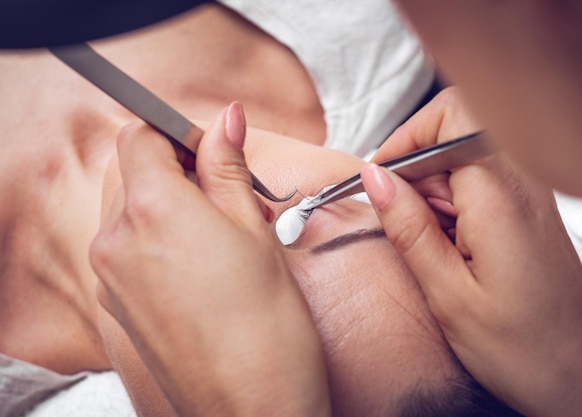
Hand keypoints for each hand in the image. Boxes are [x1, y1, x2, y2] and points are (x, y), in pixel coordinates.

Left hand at [90, 103, 329, 416]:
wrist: (251, 405)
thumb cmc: (264, 324)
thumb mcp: (253, 229)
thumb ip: (228, 167)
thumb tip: (225, 121)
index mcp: (152, 209)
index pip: (140, 135)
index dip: (177, 132)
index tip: (210, 146)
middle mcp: (117, 239)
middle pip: (131, 171)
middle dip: (176, 169)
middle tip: (225, 191)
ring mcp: (112, 275)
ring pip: (130, 210)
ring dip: (169, 205)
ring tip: (221, 231)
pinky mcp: (118, 304)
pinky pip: (128, 249)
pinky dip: (157, 240)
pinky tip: (202, 263)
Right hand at [363, 88, 581, 416]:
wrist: (579, 378)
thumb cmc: (525, 349)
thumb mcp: (447, 293)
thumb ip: (408, 226)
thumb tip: (375, 178)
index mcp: (500, 197)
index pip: (448, 117)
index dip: (406, 140)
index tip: (380, 179)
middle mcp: (522, 185)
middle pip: (452, 136)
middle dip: (416, 174)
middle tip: (406, 224)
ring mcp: (529, 195)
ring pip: (461, 160)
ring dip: (434, 194)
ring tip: (435, 247)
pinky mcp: (527, 210)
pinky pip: (478, 184)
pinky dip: (452, 207)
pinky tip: (453, 247)